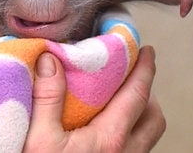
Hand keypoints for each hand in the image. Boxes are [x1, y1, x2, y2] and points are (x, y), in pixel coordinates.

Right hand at [25, 46, 164, 151]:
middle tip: (130, 77)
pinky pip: (138, 150)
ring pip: (150, 136)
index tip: (148, 50)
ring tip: (119, 102)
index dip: (146, 69)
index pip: (138, 95)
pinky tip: (107, 131)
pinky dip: (132, 133)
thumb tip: (51, 60)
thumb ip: (47, 98)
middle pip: (155, 117)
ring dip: (142, 114)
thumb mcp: (37, 140)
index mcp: (110, 139)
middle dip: (149, 93)